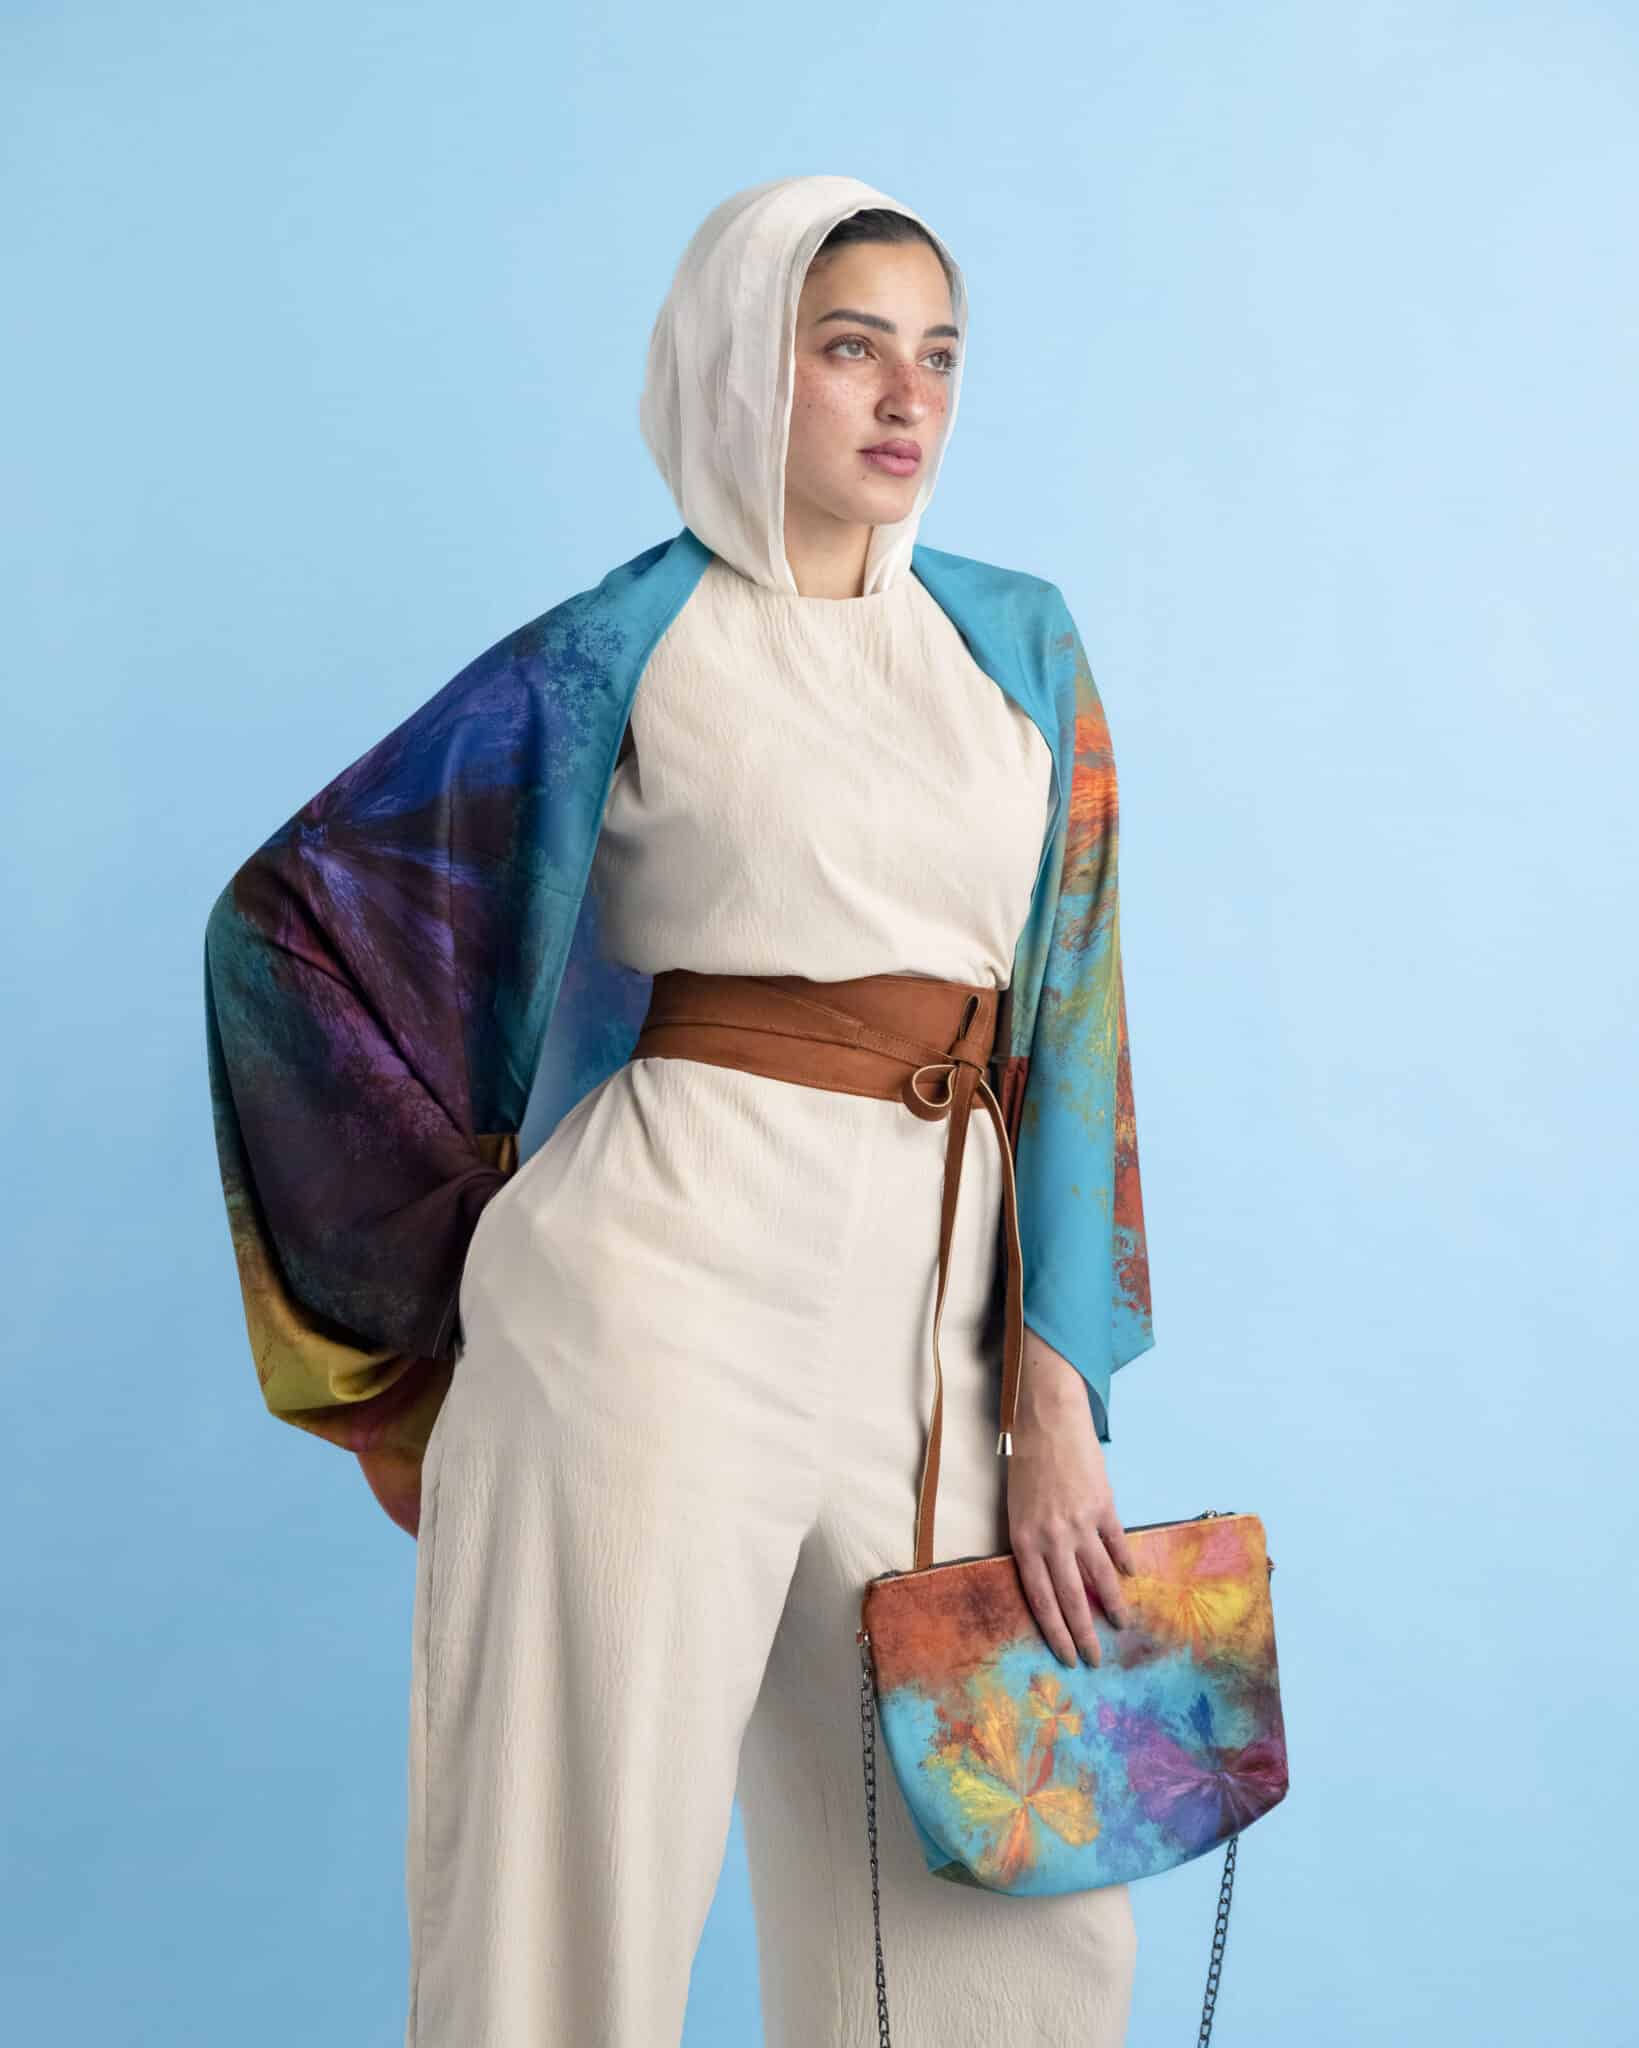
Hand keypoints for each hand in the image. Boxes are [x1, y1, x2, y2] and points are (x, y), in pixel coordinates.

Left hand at [1005, 1330, 1138, 1666]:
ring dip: (1112, 1605)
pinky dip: (1124, 1562)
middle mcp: (1052, 1538)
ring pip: (1101, 1577)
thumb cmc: (1026, 1463)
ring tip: (1121, 1625)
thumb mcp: (1016, 1509)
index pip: (1041, 1599)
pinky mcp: (1103, 1506)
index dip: (1055, 1631)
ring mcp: (1080, 1523)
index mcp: (1024, 1541)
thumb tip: (1050, 1578)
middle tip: (1095, 1659)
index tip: (1066, 1656)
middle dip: (1083, 1634)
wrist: (1048, 1420)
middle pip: (1071, 1597)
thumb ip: (1031, 1544)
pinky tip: (1130, 1577)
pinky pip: (1117, 1544)